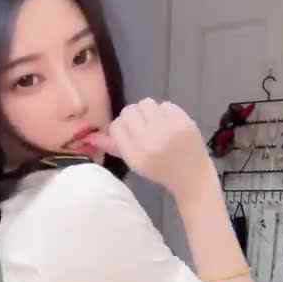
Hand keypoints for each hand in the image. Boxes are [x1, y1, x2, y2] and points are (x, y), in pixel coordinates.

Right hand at [87, 98, 211, 196]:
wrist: (192, 178)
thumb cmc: (160, 171)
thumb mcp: (135, 163)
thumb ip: (114, 147)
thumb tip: (90, 136)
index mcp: (135, 156)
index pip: (116, 126)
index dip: (121, 127)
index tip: (130, 134)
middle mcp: (150, 142)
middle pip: (129, 111)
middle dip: (134, 117)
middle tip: (142, 127)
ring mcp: (169, 130)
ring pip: (146, 103)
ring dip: (148, 111)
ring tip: (155, 124)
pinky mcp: (184, 122)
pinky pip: (165, 104)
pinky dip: (165, 112)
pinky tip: (169, 125)